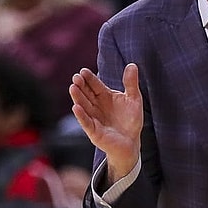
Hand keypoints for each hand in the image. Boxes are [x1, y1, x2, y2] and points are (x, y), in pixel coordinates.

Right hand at [69, 64, 142, 183]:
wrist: (131, 142)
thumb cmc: (131, 120)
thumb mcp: (134, 99)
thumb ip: (131, 83)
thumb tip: (132, 65)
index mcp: (105, 97)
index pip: (95, 85)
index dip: (89, 79)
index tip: (83, 71)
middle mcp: (96, 106)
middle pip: (87, 94)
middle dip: (81, 86)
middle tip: (76, 77)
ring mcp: (94, 118)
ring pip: (83, 106)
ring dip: (78, 97)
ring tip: (73, 87)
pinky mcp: (94, 131)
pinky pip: (86, 122)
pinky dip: (81, 115)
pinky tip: (76, 107)